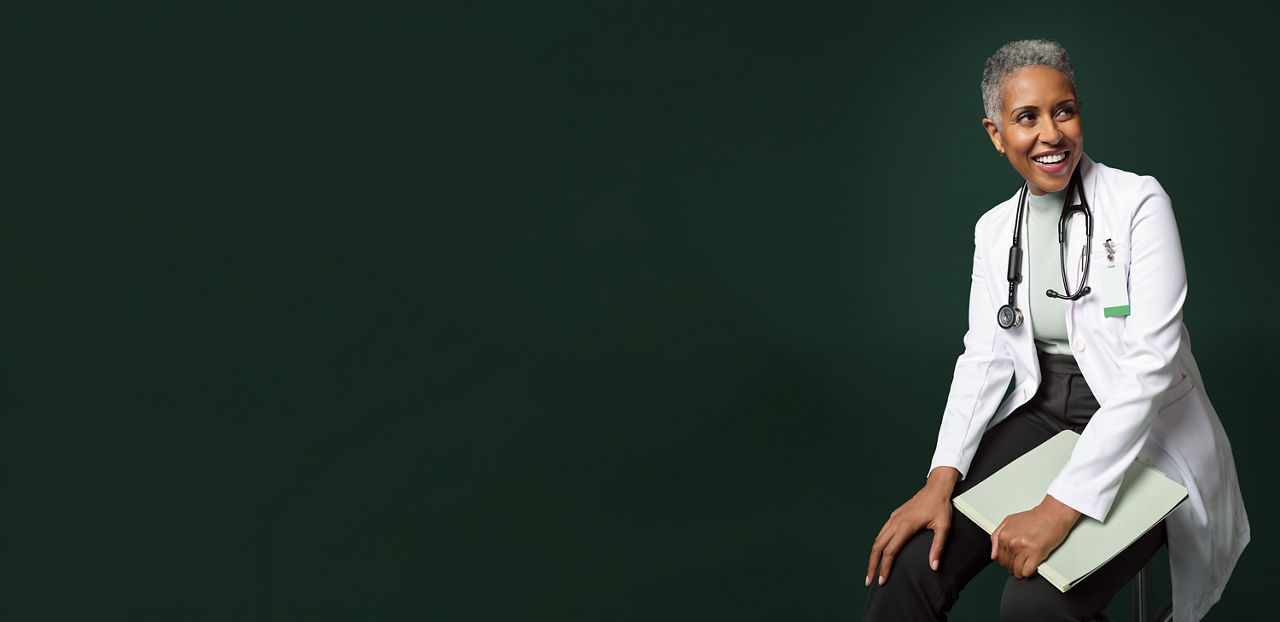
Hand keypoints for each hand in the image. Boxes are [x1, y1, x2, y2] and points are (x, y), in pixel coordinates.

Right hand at [866, 467, 957, 586]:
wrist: (936, 488)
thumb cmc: (941, 507)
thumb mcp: (944, 527)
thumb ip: (938, 548)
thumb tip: (934, 567)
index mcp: (905, 526)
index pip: (890, 552)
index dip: (885, 568)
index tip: (882, 581)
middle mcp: (895, 522)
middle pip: (877, 547)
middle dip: (872, 565)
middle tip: (869, 581)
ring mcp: (893, 518)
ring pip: (877, 540)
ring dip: (872, 556)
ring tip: (871, 571)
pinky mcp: (894, 516)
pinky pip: (881, 533)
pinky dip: (877, 546)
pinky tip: (878, 554)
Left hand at [989, 494, 1080, 578]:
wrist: (1053, 514)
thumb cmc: (1034, 517)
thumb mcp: (1009, 521)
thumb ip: (997, 537)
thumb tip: (993, 555)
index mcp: (1004, 535)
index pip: (1000, 558)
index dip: (1008, 561)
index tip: (1014, 560)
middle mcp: (1011, 542)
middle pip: (1008, 566)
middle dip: (1015, 567)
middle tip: (1023, 561)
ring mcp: (1023, 548)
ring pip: (1017, 571)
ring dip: (1022, 571)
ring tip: (1028, 564)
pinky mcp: (1036, 553)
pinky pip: (1027, 572)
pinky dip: (1030, 572)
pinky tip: (1034, 565)